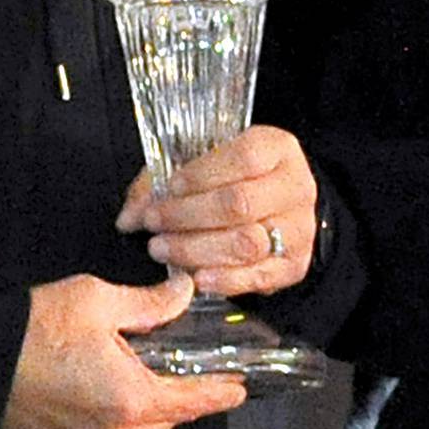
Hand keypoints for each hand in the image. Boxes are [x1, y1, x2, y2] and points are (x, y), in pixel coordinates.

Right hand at [0, 272, 245, 428]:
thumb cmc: (40, 327)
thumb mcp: (100, 301)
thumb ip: (151, 303)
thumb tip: (185, 291)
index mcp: (132, 401)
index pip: (192, 402)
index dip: (219, 393)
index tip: (241, 388)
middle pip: (166, 416)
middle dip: (177, 390)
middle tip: (182, 360)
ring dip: (146, 403)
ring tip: (141, 368)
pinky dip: (118, 416)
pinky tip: (108, 387)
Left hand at [115, 125, 316, 297]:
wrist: (281, 208)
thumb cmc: (236, 180)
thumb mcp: (206, 164)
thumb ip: (164, 182)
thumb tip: (128, 217)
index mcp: (277, 148)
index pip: (242, 157)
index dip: (199, 175)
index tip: (168, 189)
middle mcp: (296, 186)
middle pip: (240, 203)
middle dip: (187, 216)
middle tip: (154, 224)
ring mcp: (300, 227)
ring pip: (247, 243)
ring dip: (196, 250)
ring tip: (163, 249)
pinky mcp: (295, 264)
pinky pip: (258, 276)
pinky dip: (223, 280)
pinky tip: (195, 277)